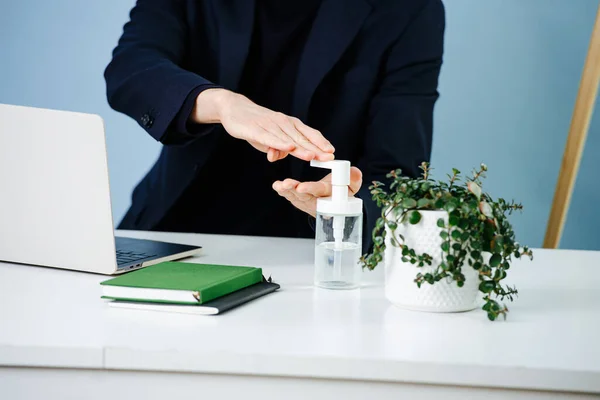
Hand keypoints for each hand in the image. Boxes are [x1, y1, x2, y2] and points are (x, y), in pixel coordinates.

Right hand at [192, 88, 334, 161]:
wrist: (234, 108)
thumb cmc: (255, 124)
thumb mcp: (268, 139)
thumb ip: (276, 149)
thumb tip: (278, 157)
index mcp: (289, 124)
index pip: (308, 134)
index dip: (320, 143)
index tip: (332, 153)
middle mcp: (282, 123)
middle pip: (301, 138)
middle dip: (316, 148)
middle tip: (328, 158)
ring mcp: (269, 125)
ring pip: (287, 139)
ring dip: (301, 148)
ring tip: (313, 156)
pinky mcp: (255, 129)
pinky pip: (269, 138)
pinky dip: (279, 143)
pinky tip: (288, 149)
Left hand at [272, 167, 362, 217]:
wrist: (336, 201)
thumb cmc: (344, 191)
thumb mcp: (353, 185)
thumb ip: (354, 179)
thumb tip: (353, 172)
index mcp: (330, 196)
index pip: (320, 191)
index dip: (311, 189)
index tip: (301, 187)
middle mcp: (317, 201)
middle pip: (305, 195)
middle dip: (294, 190)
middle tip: (286, 184)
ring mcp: (307, 202)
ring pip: (295, 197)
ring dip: (287, 191)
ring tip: (279, 185)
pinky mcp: (299, 200)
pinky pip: (290, 196)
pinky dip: (283, 191)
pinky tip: (277, 186)